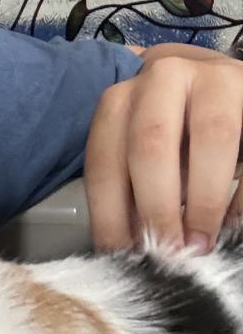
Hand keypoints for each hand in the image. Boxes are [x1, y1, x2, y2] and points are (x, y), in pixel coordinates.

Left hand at [85, 44, 242, 252]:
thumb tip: (131, 246)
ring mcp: (214, 78)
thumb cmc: (177, 132)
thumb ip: (133, 188)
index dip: (109, 213)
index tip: (122, 255)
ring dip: (205, 199)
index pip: (104, 160)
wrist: (222, 86)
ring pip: (212, 136)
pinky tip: (232, 223)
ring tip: (202, 243)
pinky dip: (241, 194)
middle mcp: (162, 79)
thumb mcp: (145, 154)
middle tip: (168, 252)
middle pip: (151, 145)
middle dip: (157, 207)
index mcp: (121, 101)